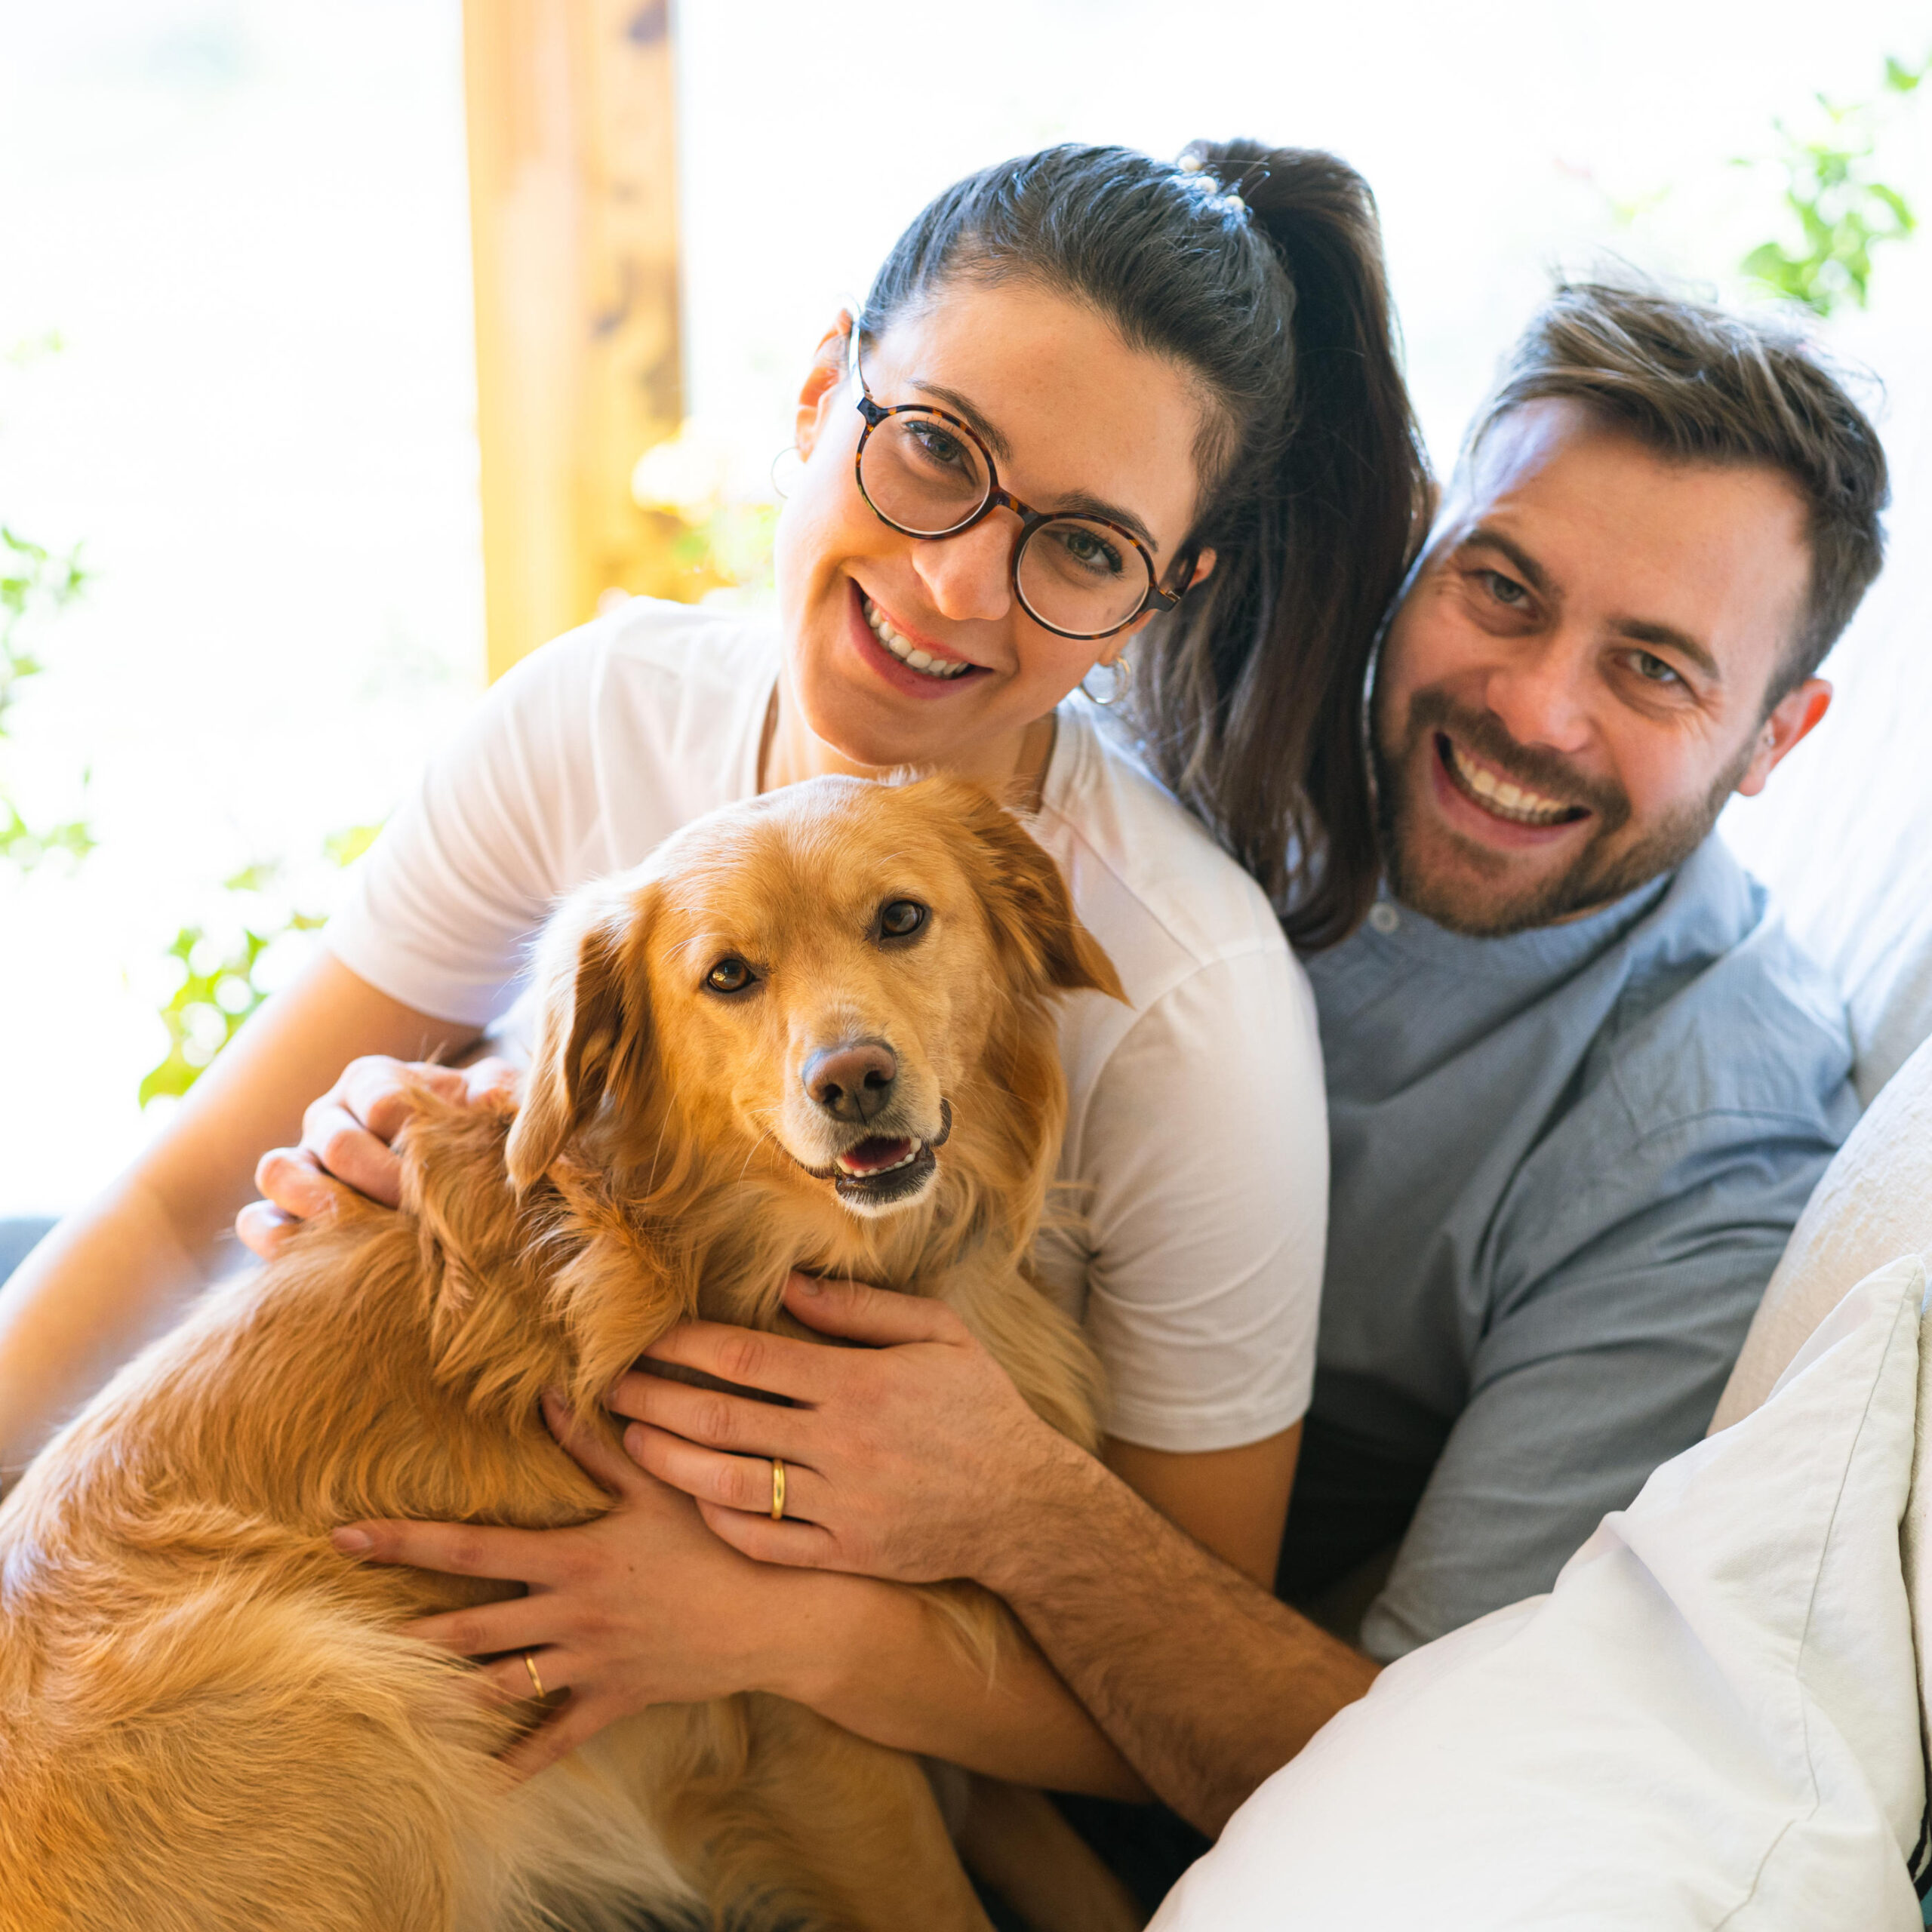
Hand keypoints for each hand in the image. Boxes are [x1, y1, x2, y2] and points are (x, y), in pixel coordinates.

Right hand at [237, 1055, 518, 1256]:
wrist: (444, 1173)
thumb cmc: (467, 1130)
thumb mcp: (489, 1102)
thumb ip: (499, 1089)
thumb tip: (490, 1096)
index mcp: (373, 1081)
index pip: (382, 1101)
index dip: (413, 1136)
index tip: (446, 1166)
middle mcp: (328, 1116)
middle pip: (337, 1142)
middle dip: (383, 1181)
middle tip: (420, 1213)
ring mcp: (299, 1161)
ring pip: (280, 1171)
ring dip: (324, 1206)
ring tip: (371, 1234)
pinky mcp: (281, 1207)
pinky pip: (256, 1219)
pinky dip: (277, 1239)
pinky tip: (320, 1260)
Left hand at [331, 1393, 828, 1778]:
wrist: (778, 1612)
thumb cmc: (719, 1537)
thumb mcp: (659, 1484)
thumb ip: (597, 1442)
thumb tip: (548, 1391)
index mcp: (573, 1556)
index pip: (471, 1548)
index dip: (405, 1540)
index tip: (345, 1535)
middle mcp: (569, 1615)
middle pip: (467, 1627)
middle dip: (403, 1626)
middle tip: (336, 1629)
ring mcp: (588, 1664)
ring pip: (498, 1686)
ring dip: (444, 1689)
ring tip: (389, 1691)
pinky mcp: (613, 1701)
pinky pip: (554, 1742)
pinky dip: (513, 1763)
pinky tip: (472, 1780)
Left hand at [616, 1274, 1085, 1590]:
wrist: (1026, 1506)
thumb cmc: (980, 1407)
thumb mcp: (939, 1334)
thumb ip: (862, 1310)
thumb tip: (787, 1284)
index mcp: (858, 1383)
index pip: (748, 1359)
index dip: (686, 1346)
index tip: (645, 1336)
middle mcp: (841, 1445)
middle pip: (722, 1420)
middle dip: (656, 1398)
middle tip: (611, 1383)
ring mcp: (840, 1505)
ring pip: (729, 1485)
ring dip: (669, 1461)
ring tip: (632, 1438)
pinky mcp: (844, 1554)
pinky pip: (762, 1542)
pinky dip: (718, 1521)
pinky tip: (691, 1498)